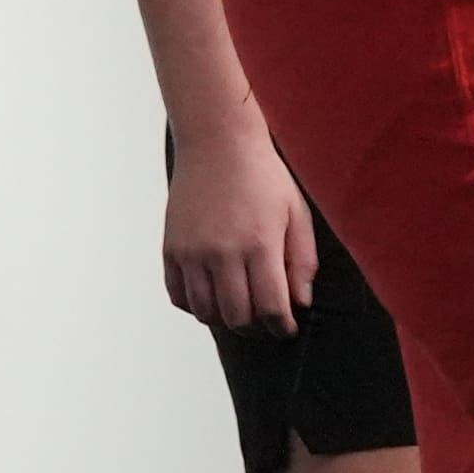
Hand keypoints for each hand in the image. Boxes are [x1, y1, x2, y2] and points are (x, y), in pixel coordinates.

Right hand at [162, 124, 317, 333]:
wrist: (217, 142)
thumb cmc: (263, 175)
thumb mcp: (296, 213)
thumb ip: (302, 261)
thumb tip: (301, 303)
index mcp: (259, 244)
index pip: (270, 308)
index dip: (281, 327)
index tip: (287, 329)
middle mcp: (222, 252)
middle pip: (236, 317)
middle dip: (256, 329)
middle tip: (266, 324)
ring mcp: (192, 252)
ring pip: (205, 312)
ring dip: (225, 321)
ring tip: (240, 313)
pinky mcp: (171, 248)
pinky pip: (178, 295)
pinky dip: (195, 306)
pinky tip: (212, 298)